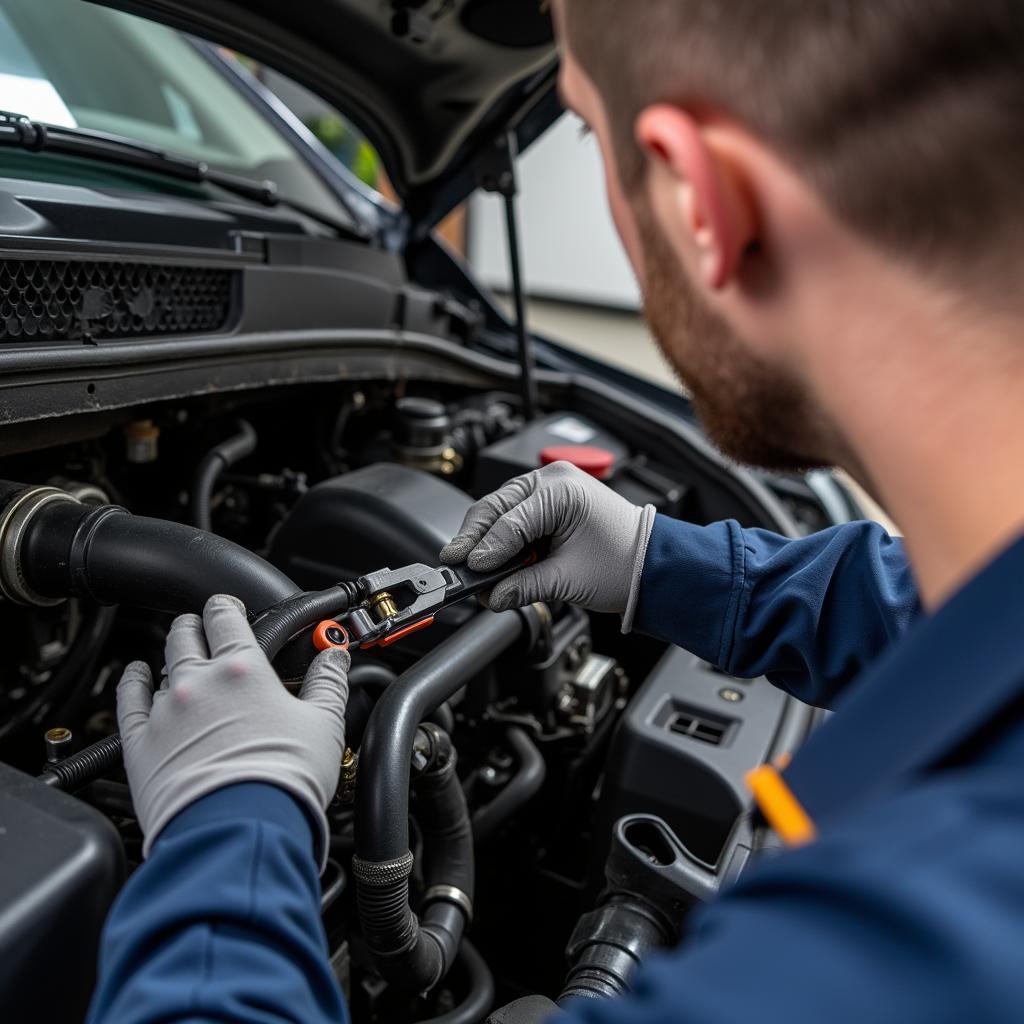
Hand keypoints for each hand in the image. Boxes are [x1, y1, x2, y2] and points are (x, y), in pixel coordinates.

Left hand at [116, 594, 349, 869]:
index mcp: (244, 669)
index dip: (226, 605)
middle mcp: (199, 682)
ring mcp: (165, 711)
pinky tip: (137, 676)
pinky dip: (132, 681)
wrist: (239, 831)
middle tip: (204, 626)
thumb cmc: (283, 781)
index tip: (229, 607)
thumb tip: (336, 656)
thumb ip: (329, 682)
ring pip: (161, 665)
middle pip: (186, 633)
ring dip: (172, 656)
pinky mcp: (140, 743)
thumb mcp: (324, 724)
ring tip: (181, 658)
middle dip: (195, 624)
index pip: (225, 616)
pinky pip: (127, 699)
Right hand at [440, 462, 654, 624]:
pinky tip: (491, 560)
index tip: (470, 570)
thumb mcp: (568, 579)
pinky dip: (500, 539)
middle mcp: (552, 480)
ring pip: (498, 511)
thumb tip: (491, 595)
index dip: (486, 548)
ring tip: (471, 567)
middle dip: (474, 539)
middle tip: (455, 564)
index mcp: (561, 489)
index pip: (510, 520)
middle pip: (495, 508)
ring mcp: (548, 488)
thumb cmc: (623, 563)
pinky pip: (512, 517)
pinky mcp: (546, 502)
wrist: (651, 564)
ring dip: (484, 540)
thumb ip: (524, 586)